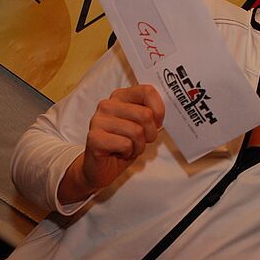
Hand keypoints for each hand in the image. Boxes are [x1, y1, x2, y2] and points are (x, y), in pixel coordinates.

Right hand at [58, 84, 164, 203]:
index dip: (159, 110)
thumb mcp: (142, 125)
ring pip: (137, 131)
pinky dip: (128, 152)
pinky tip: (119, 152)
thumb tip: (164, 109)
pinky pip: (125, 144)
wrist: (102, 168)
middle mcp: (108, 105)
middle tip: (141, 140)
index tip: (157, 122)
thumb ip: (151, 113)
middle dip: (150, 133)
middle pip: (145, 114)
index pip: (147, 91)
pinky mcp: (94, 137)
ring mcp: (98, 120)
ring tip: (129, 147)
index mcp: (120, 96)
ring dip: (139, 146)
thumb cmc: (125, 144)